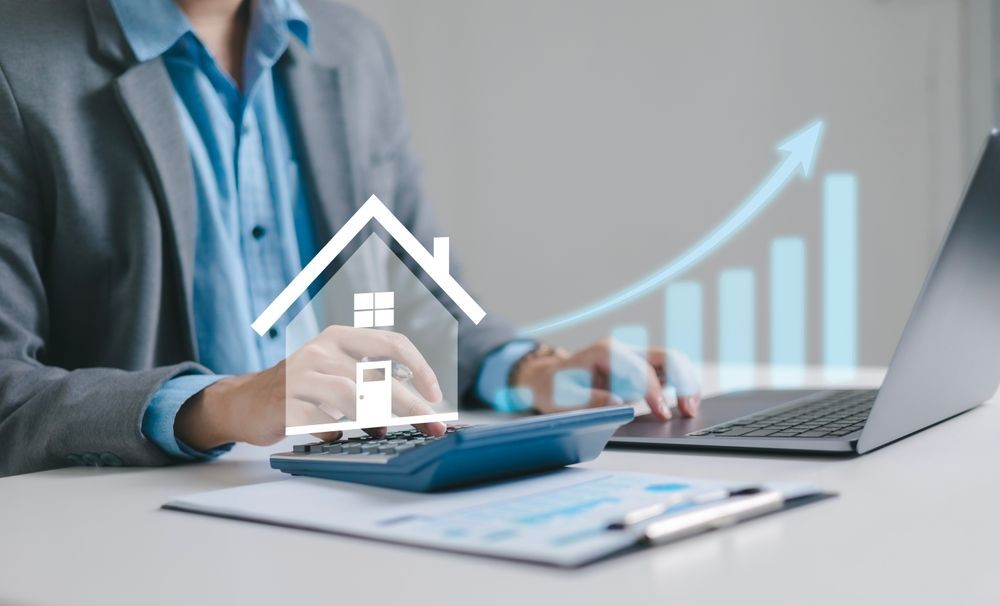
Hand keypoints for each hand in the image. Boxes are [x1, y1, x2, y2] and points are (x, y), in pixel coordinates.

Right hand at [175, 326, 446, 450]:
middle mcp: (321, 351)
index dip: (420, 367)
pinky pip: (322, 419)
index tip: (436, 394)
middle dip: (411, 404)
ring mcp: (301, 376)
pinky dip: (337, 430)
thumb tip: (413, 408)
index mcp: (339, 337)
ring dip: (377, 417)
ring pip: (352, 394)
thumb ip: (371, 384)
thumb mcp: (336, 374)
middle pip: (377, 376)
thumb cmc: (300, 389)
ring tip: (384, 431)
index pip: (392, 343)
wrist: (243, 402)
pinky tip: (337, 434)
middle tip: (432, 425)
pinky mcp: (284, 403)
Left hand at [513, 339, 700, 419]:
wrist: (549, 381)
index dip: (654, 392)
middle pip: (665, 357)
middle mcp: (623, 351)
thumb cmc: (554, 389)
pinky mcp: (637, 371)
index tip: (662, 413)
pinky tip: (684, 405)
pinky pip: (666, 373)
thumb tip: (618, 403)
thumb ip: (590, 400)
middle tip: (689, 409)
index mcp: (606, 352)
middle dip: (681, 380)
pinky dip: (679, 386)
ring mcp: (632, 359)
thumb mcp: (564, 398)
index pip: (640, 370)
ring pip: (671, 362)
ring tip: (691, 409)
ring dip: (686, 382)